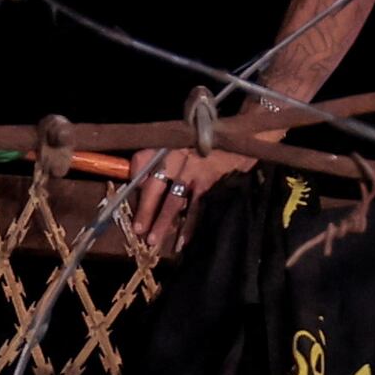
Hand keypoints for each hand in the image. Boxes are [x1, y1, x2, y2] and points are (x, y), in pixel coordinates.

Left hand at [123, 147, 253, 254]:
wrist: (245, 133)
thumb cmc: (213, 137)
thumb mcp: (187, 137)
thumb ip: (167, 154)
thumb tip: (144, 179)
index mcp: (167, 143)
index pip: (142, 159)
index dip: (134, 178)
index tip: (130, 196)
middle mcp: (176, 155)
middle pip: (154, 186)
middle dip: (145, 210)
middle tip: (137, 230)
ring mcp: (193, 169)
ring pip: (173, 200)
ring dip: (162, 222)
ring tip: (153, 240)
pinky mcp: (209, 181)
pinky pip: (196, 206)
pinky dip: (189, 225)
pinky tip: (183, 240)